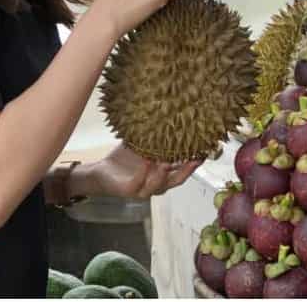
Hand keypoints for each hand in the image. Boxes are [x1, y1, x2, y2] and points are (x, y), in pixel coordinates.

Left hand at [84, 143, 201, 200]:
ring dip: (164, 173)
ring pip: (159, 185)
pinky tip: (147, 161)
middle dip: (187, 170)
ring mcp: (143, 190)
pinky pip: (139, 183)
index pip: (182, 170)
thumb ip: (154, 137)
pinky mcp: (130, 191)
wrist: (101, 173)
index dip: (194, 163)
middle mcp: (156, 184)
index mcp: (162, 175)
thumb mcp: (142, 146)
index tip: (205, 151)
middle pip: (176, 181)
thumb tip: (167, 114)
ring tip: (169, 161)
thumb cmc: (124, 159)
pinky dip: (144, 173)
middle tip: (196, 158)